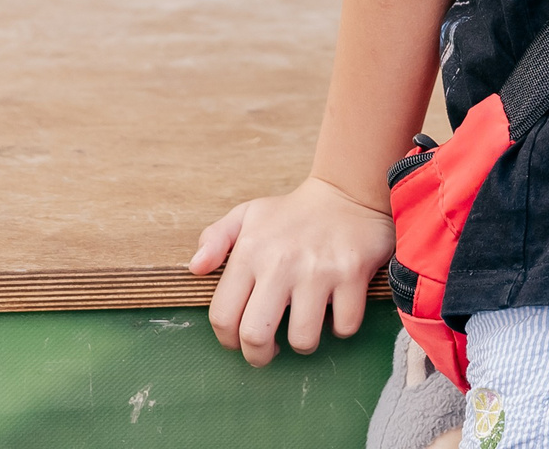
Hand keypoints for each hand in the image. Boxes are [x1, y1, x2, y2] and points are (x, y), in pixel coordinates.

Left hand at [190, 176, 395, 365]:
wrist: (346, 192)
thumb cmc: (292, 213)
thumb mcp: (247, 215)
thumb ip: (215, 239)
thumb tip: (196, 268)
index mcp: (250, 252)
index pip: (222, 315)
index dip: (227, 340)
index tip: (238, 341)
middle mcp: (281, 263)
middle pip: (256, 336)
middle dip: (259, 356)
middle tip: (268, 350)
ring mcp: (318, 270)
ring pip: (303, 339)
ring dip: (303, 343)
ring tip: (304, 328)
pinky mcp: (352, 274)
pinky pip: (344, 326)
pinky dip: (340, 327)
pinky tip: (334, 311)